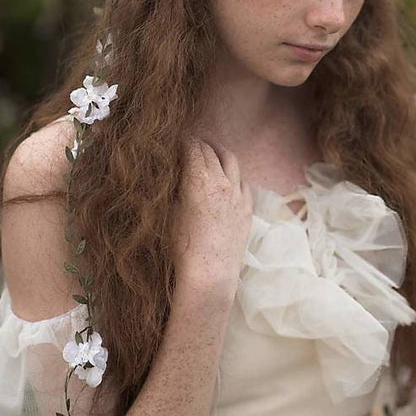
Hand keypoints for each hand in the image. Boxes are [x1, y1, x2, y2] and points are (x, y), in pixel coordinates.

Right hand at [172, 138, 253, 286]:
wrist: (209, 275)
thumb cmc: (180, 247)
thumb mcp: (168, 212)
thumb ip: (173, 185)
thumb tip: (171, 169)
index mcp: (199, 179)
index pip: (192, 147)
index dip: (181, 141)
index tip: (174, 140)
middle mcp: (223, 182)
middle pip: (211, 150)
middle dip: (198, 143)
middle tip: (188, 143)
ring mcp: (239, 195)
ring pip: (231, 160)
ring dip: (218, 152)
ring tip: (209, 150)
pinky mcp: (247, 209)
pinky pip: (243, 181)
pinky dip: (233, 174)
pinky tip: (226, 178)